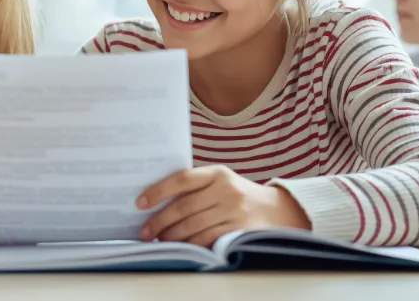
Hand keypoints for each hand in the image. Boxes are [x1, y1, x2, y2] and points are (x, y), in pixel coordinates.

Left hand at [137, 165, 310, 246]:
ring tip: (159, 239)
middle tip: (145, 230)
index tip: (140, 202)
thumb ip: (195, 185)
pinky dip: (189, 244)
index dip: (158, 190)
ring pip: (193, 225)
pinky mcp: (238, 230)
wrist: (277, 210)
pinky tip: (179, 245)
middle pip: (184, 206)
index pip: (182, 178)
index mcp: (217, 173)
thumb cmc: (238, 194)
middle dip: (160, 220)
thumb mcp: (220, 181)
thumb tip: (157, 198)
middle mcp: (225, 189)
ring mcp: (233, 210)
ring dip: (172, 235)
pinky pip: (207, 239)